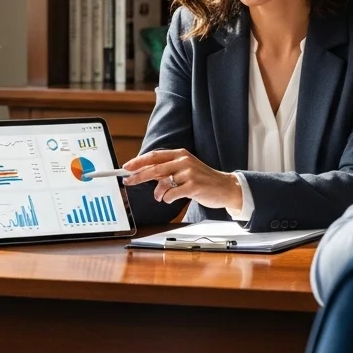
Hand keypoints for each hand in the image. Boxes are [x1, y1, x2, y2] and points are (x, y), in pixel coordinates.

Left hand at [123, 148, 242, 210]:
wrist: (226, 188)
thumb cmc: (202, 180)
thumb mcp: (185, 170)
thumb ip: (167, 171)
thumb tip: (146, 176)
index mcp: (180, 154)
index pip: (154, 156)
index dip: (138, 161)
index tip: (126, 167)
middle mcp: (183, 161)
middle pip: (154, 167)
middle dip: (138, 175)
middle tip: (128, 181)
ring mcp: (189, 173)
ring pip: (162, 182)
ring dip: (157, 192)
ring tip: (159, 197)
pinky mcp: (194, 186)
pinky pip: (172, 194)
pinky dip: (168, 198)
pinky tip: (171, 199)